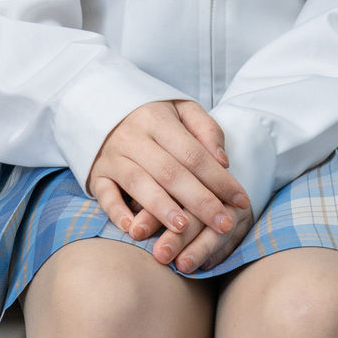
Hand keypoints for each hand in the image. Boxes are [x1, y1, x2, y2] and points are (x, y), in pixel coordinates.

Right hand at [87, 100, 254, 273]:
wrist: (98, 108)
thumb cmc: (152, 116)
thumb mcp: (182, 109)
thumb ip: (206, 129)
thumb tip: (223, 161)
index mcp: (158, 120)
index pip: (195, 154)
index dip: (220, 180)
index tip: (241, 201)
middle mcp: (134, 138)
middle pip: (171, 173)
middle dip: (200, 201)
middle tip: (223, 224)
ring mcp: (112, 157)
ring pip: (138, 184)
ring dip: (161, 208)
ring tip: (182, 228)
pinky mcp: (96, 174)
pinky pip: (104, 195)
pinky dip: (116, 212)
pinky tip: (133, 229)